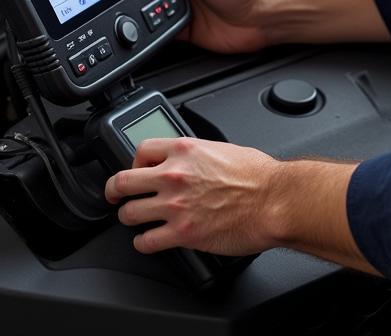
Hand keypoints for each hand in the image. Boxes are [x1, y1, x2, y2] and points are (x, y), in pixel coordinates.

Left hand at [104, 137, 280, 255]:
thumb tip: (189, 162)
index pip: (140, 150)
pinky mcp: (182, 234)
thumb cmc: (259, 176)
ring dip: (129, 218)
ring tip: (134, 220)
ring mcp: (175, 205)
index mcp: (185, 150)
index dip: (134, 162)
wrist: (274, 201)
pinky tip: (147, 241)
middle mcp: (174, 175)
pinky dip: (142, 243)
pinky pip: (146, 242)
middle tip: (115, 196)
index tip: (136, 170)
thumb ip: (198, 155)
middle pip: (123, 182)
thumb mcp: (223, 148)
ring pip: (129, 213)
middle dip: (115, 191)